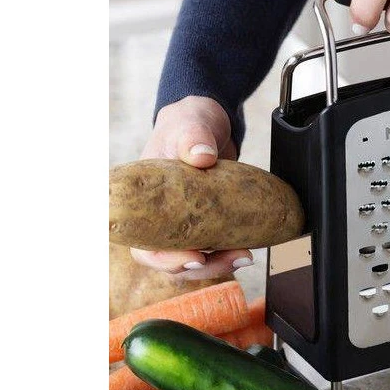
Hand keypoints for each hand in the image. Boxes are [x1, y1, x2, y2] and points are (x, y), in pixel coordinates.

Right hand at [130, 95, 253, 279]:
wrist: (210, 123)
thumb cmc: (188, 122)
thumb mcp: (188, 123)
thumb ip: (192, 136)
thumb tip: (202, 156)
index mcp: (141, 203)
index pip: (142, 246)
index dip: (164, 260)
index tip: (193, 257)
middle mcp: (159, 220)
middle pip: (171, 261)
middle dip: (201, 267)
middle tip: (232, 259)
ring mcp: (183, 224)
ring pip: (195, 260)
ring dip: (219, 264)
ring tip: (245, 256)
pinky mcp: (206, 225)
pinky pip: (214, 248)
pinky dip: (229, 253)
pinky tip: (248, 250)